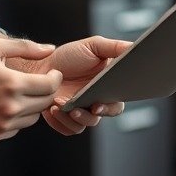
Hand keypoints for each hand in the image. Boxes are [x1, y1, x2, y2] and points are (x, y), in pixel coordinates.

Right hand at [0, 37, 61, 141]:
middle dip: (47, 91)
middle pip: (45, 103)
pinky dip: (17, 117)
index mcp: (12, 84)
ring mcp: (2, 125)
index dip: (56, 78)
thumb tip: (50, 49)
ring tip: (20, 93)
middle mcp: (10, 108)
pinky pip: (17, 128)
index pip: (50, 86)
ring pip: (33, 118)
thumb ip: (25, 47)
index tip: (53, 74)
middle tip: (39, 82)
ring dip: (33, 105)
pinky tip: (6, 105)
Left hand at [12, 35, 130, 136]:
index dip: (111, 106)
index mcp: (106, 85)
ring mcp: (81, 110)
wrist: (41, 66)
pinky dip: (60, 122)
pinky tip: (52, 109)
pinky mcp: (66, 119)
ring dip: (72, 117)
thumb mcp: (94, 46)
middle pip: (102, 116)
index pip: (117, 102)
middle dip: (90, 115)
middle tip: (76, 108)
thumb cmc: (68, 56)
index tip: (98, 104)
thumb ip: (116, 47)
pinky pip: (69, 129)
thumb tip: (134, 49)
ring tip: (58, 104)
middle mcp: (96, 100)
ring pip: (85, 124)